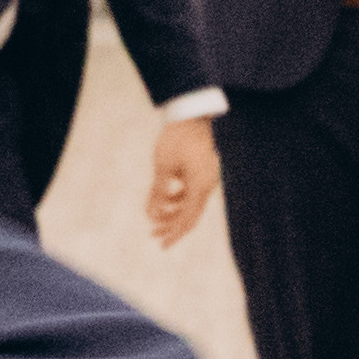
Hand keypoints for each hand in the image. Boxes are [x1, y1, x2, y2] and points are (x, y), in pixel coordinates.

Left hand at [144, 113, 218, 249]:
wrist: (193, 113)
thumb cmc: (178, 138)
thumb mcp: (163, 166)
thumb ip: (157, 192)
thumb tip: (151, 215)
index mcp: (200, 186)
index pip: (187, 219)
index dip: (174, 233)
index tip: (162, 245)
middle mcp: (207, 185)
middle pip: (190, 214)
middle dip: (172, 226)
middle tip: (154, 236)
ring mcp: (207, 178)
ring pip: (191, 203)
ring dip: (173, 211)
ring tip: (155, 217)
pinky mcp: (203, 171)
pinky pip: (192, 191)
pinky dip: (179, 198)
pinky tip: (164, 197)